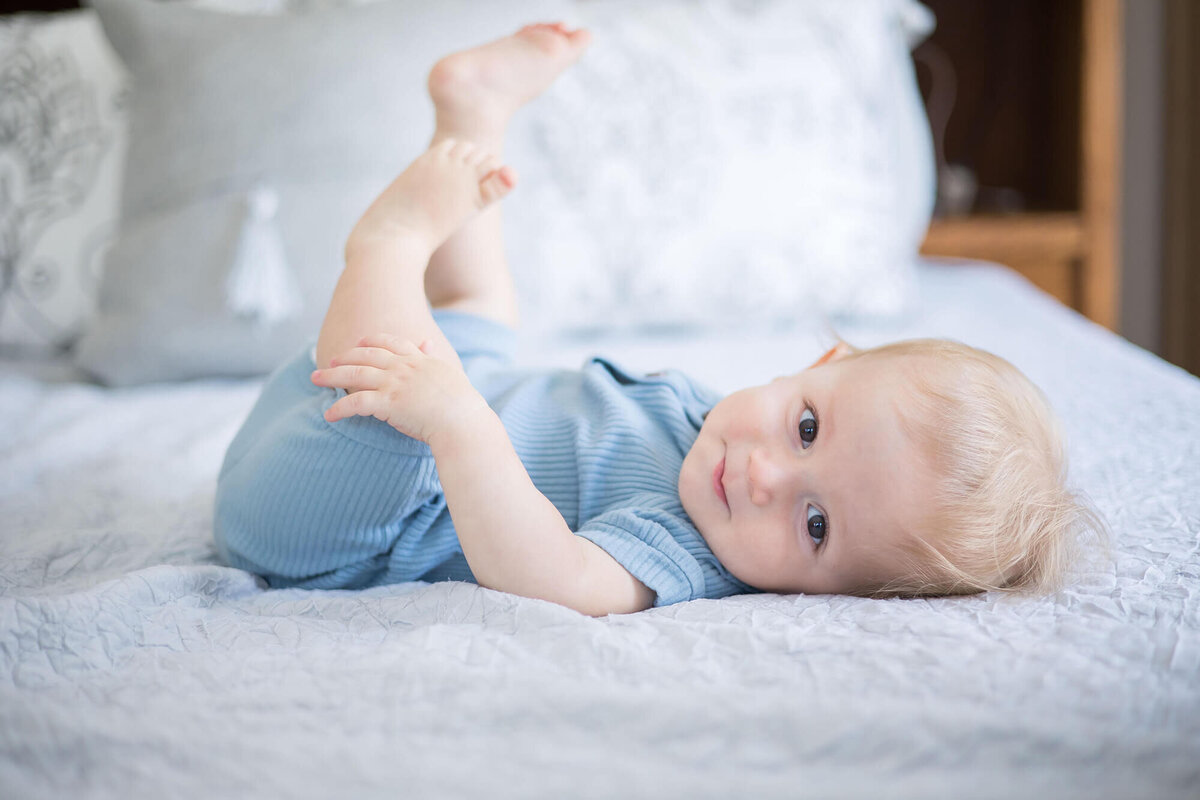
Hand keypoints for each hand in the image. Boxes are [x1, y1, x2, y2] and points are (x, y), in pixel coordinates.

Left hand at [310, 333, 489, 445]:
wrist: (463, 420)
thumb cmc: (462, 405)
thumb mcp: (450, 373)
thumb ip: (435, 358)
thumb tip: (430, 344)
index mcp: (420, 360)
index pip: (391, 343)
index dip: (372, 341)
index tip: (359, 341)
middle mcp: (404, 368)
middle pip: (366, 356)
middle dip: (345, 356)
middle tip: (329, 359)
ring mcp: (394, 384)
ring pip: (354, 375)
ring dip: (331, 376)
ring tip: (315, 379)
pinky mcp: (388, 403)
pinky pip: (356, 403)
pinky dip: (339, 408)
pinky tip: (328, 414)